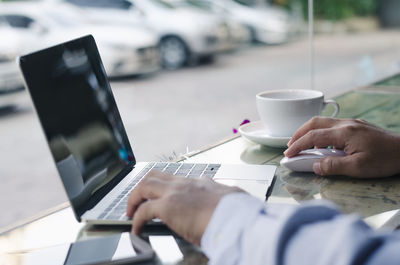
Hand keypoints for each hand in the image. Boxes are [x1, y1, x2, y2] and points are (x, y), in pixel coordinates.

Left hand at [126, 170, 242, 244]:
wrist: (236, 217)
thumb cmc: (239, 212)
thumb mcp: (233, 199)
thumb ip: (225, 198)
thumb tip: (232, 200)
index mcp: (201, 182)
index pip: (178, 179)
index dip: (167, 186)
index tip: (163, 195)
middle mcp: (186, 183)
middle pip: (156, 176)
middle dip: (143, 187)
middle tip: (138, 200)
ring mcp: (175, 192)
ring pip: (145, 185)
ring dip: (134, 198)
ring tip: (131, 211)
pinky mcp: (168, 207)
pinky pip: (143, 211)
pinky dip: (136, 219)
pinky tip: (136, 229)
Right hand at [284, 117, 399, 177]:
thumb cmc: (386, 159)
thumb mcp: (358, 167)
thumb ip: (333, 166)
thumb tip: (315, 166)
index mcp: (344, 133)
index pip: (312, 136)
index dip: (297, 145)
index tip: (288, 155)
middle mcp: (346, 124)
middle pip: (314, 123)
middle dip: (298, 134)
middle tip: (290, 146)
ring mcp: (352, 124)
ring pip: (322, 122)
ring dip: (308, 131)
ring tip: (302, 144)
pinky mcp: (357, 127)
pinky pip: (332, 125)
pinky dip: (320, 132)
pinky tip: (322, 144)